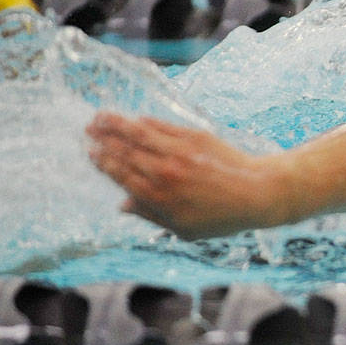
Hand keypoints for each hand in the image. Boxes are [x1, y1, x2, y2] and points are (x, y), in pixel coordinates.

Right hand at [86, 112, 285, 239]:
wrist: (258, 192)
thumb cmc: (221, 217)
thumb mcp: (183, 229)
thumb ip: (150, 215)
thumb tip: (122, 205)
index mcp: (158, 196)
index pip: (120, 174)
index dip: (103, 161)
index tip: (90, 152)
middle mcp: (164, 171)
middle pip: (125, 151)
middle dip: (103, 139)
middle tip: (87, 129)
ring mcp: (179, 151)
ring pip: (140, 132)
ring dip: (117, 123)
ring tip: (101, 116)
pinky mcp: (195, 137)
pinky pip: (164, 127)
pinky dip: (148, 122)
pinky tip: (136, 118)